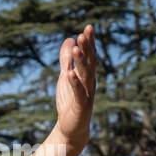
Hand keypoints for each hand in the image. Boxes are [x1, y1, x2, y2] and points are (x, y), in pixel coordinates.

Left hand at [53, 24, 96, 147]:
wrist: (71, 128)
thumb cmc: (70, 101)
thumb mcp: (66, 77)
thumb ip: (67, 60)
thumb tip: (69, 39)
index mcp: (87, 76)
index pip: (89, 56)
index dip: (89, 43)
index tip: (88, 28)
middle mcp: (90, 83)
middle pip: (90, 63)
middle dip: (87, 48)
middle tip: (84, 33)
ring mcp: (87, 94)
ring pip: (85, 76)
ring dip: (81, 62)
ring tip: (76, 49)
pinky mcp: (81, 106)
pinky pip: (78, 93)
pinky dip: (74, 83)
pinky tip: (69, 74)